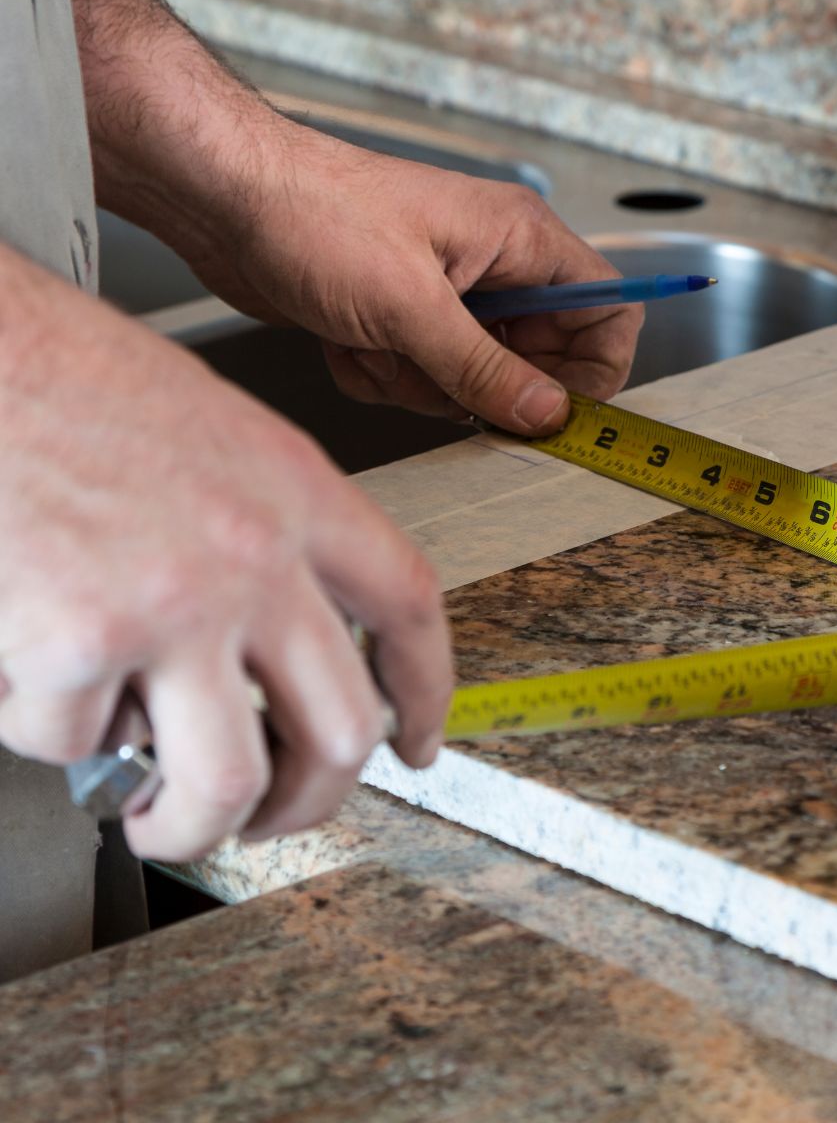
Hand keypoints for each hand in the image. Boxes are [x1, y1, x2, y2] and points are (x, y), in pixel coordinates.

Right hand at [0, 248, 452, 860]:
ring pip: (226, 783)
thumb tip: (272, 648)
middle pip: (337, 730)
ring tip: (157, 817)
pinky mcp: (78, 644)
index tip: (415, 742)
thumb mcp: (216, 435)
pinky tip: (40, 690)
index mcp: (297, 492)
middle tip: (275, 814)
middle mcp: (253, 555)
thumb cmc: (70, 380)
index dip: (424, 692)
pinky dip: (57, 737)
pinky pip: (80, 744)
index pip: (408, 610)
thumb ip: (264, 539)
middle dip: (309, 802)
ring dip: (191, 827)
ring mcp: (173, 604)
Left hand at [181, 119, 643, 433]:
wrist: (225, 200)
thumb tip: (548, 414)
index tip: (555, 409)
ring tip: (374, 343)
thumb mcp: (411, 307)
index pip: (608, 309)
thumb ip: (485, 369)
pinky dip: (383, 376)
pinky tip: (348, 340)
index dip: (593, 368)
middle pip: (538, 361)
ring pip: (474, 382)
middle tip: (437, 377)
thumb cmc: (315, 215)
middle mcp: (495, 268)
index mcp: (520, 241)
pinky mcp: (407, 322)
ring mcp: (450, 297)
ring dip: (418, 383)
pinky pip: (424, 382)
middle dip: (480, 386)